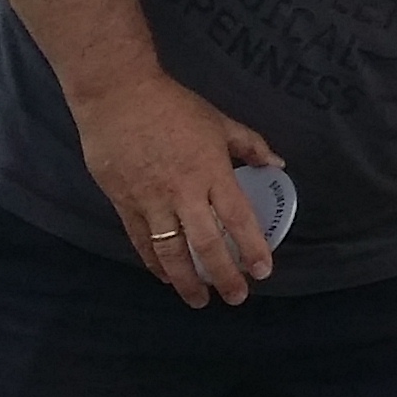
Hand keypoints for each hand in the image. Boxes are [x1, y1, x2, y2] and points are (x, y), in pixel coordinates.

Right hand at [70, 71, 279, 305]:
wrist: (118, 96)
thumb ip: (250, 146)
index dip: (252, 248)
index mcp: (212, 172)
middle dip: (224, 276)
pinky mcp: (124, 203)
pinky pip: (141, 242)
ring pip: (171, 252)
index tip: (263, 271)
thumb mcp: (220, 121)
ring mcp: (151, 201)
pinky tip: (165, 276)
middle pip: (207, 244)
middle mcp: (183, 193)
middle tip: (236, 297)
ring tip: (199, 300)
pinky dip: (154, 263)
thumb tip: (278, 165)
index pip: (238, 219)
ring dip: (187, 281)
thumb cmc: (174, 106)